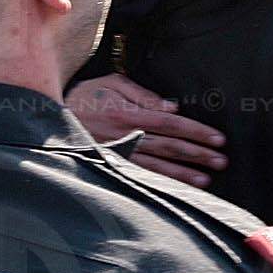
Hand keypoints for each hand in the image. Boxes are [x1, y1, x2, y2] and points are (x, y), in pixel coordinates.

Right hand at [66, 73, 225, 186]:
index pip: (171, 124)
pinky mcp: (112, 165)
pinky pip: (141, 176)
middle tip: (221, 160)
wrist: (51, 118)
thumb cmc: (85, 96)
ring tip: (206, 180)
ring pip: (158, 166)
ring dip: (184, 174)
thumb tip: (171, 107)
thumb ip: (142, 94)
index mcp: (129, 114)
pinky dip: (161, 183)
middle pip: (170, 147)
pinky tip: (177, 188)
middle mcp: (127, 136)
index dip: (196, 132)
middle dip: (198, 154)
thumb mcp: (112, 83)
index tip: (217, 139)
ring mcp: (119, 154)